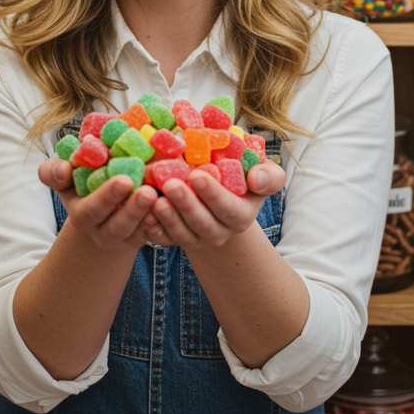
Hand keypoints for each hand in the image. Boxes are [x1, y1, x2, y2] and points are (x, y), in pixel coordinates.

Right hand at [38, 158, 160, 251]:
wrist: (103, 207)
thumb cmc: (82, 183)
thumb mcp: (65, 178)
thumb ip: (54, 172)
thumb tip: (62, 169)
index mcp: (82, 214)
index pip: (91, 210)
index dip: (106, 197)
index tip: (124, 180)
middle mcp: (102, 231)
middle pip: (117, 226)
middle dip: (132, 209)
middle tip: (148, 191)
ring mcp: (123, 238)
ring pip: (137, 233)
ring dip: (150, 217)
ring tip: (161, 198)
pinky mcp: (142, 239)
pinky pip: (153, 237)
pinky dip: (162, 225)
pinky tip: (171, 210)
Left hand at [148, 160, 285, 250]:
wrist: (220, 195)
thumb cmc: (242, 176)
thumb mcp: (263, 173)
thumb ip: (269, 176)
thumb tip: (256, 178)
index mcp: (241, 215)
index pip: (228, 208)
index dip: (213, 194)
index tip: (197, 174)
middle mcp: (220, 232)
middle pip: (203, 223)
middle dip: (186, 205)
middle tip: (170, 184)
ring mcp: (197, 238)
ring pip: (182, 234)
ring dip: (168, 218)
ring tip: (155, 199)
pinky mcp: (177, 239)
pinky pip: (165, 239)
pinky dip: (154, 228)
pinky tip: (144, 214)